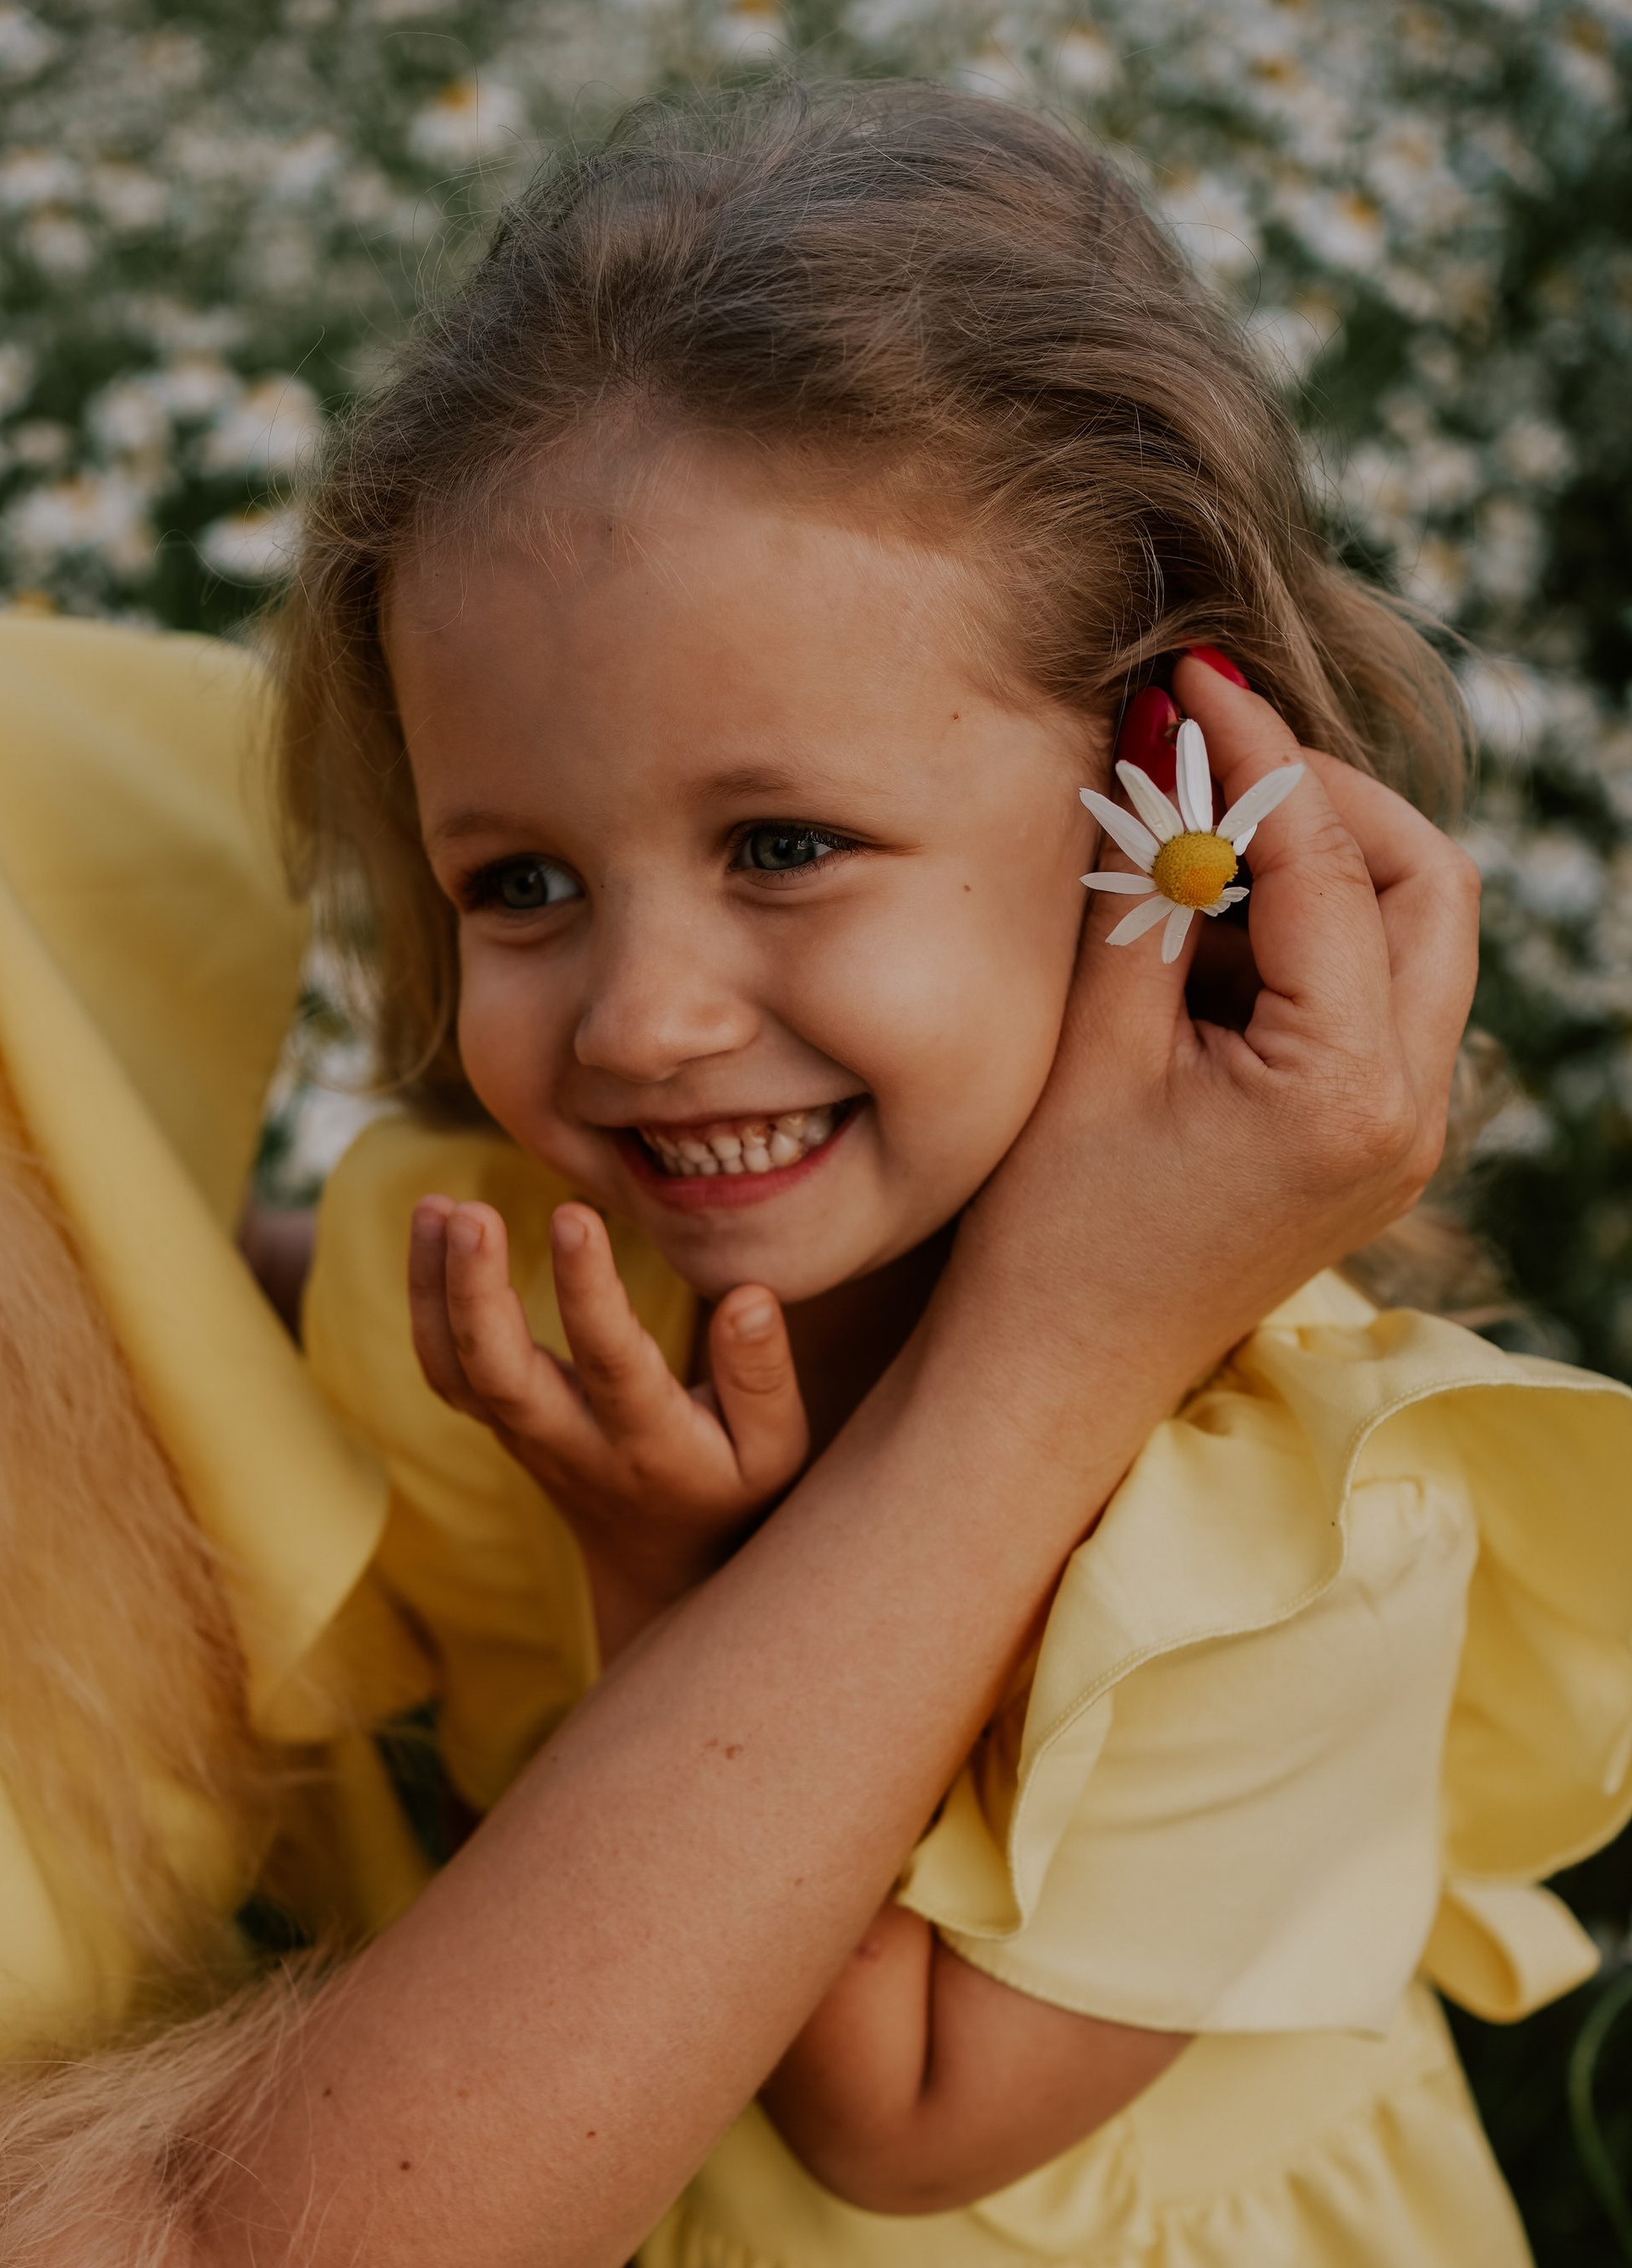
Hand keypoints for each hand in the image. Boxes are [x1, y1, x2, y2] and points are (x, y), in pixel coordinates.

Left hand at [410, 1192, 809, 1657]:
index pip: (609, 1361)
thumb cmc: (731, 1491)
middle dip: (476, 1292)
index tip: (574, 1213)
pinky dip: (426, 1303)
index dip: (587, 1290)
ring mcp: (525, 1436)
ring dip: (434, 1289)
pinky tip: (433, 1230)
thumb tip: (749, 1296)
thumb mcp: (774, 1450)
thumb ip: (762, 1377)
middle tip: (472, 1212)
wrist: (663, 1567)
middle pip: (501, 1375)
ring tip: (437, 1206)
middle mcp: (571, 1442)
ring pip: (457, 1372)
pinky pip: (446, 1370)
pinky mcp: (501, 1424)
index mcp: (647, 1443)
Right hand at [943, 650, 1475, 1437]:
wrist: (1047, 1383)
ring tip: (1186, 871)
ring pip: (1414, 934)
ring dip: (1316, 870)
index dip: (1254, 753)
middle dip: (1323, 803)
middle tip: (1210, 771)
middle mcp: (1410, 1113)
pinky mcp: (1374, 1146)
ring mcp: (1405, 1137)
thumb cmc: (1044, 1233)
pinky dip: (1304, 942)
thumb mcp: (1087, 1042)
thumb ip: (1141, 880)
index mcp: (1346, 1089)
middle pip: (1425, 880)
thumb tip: (1159, 727)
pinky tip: (1197, 950)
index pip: (1328, 858)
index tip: (1189, 681)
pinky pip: (1376, 998)